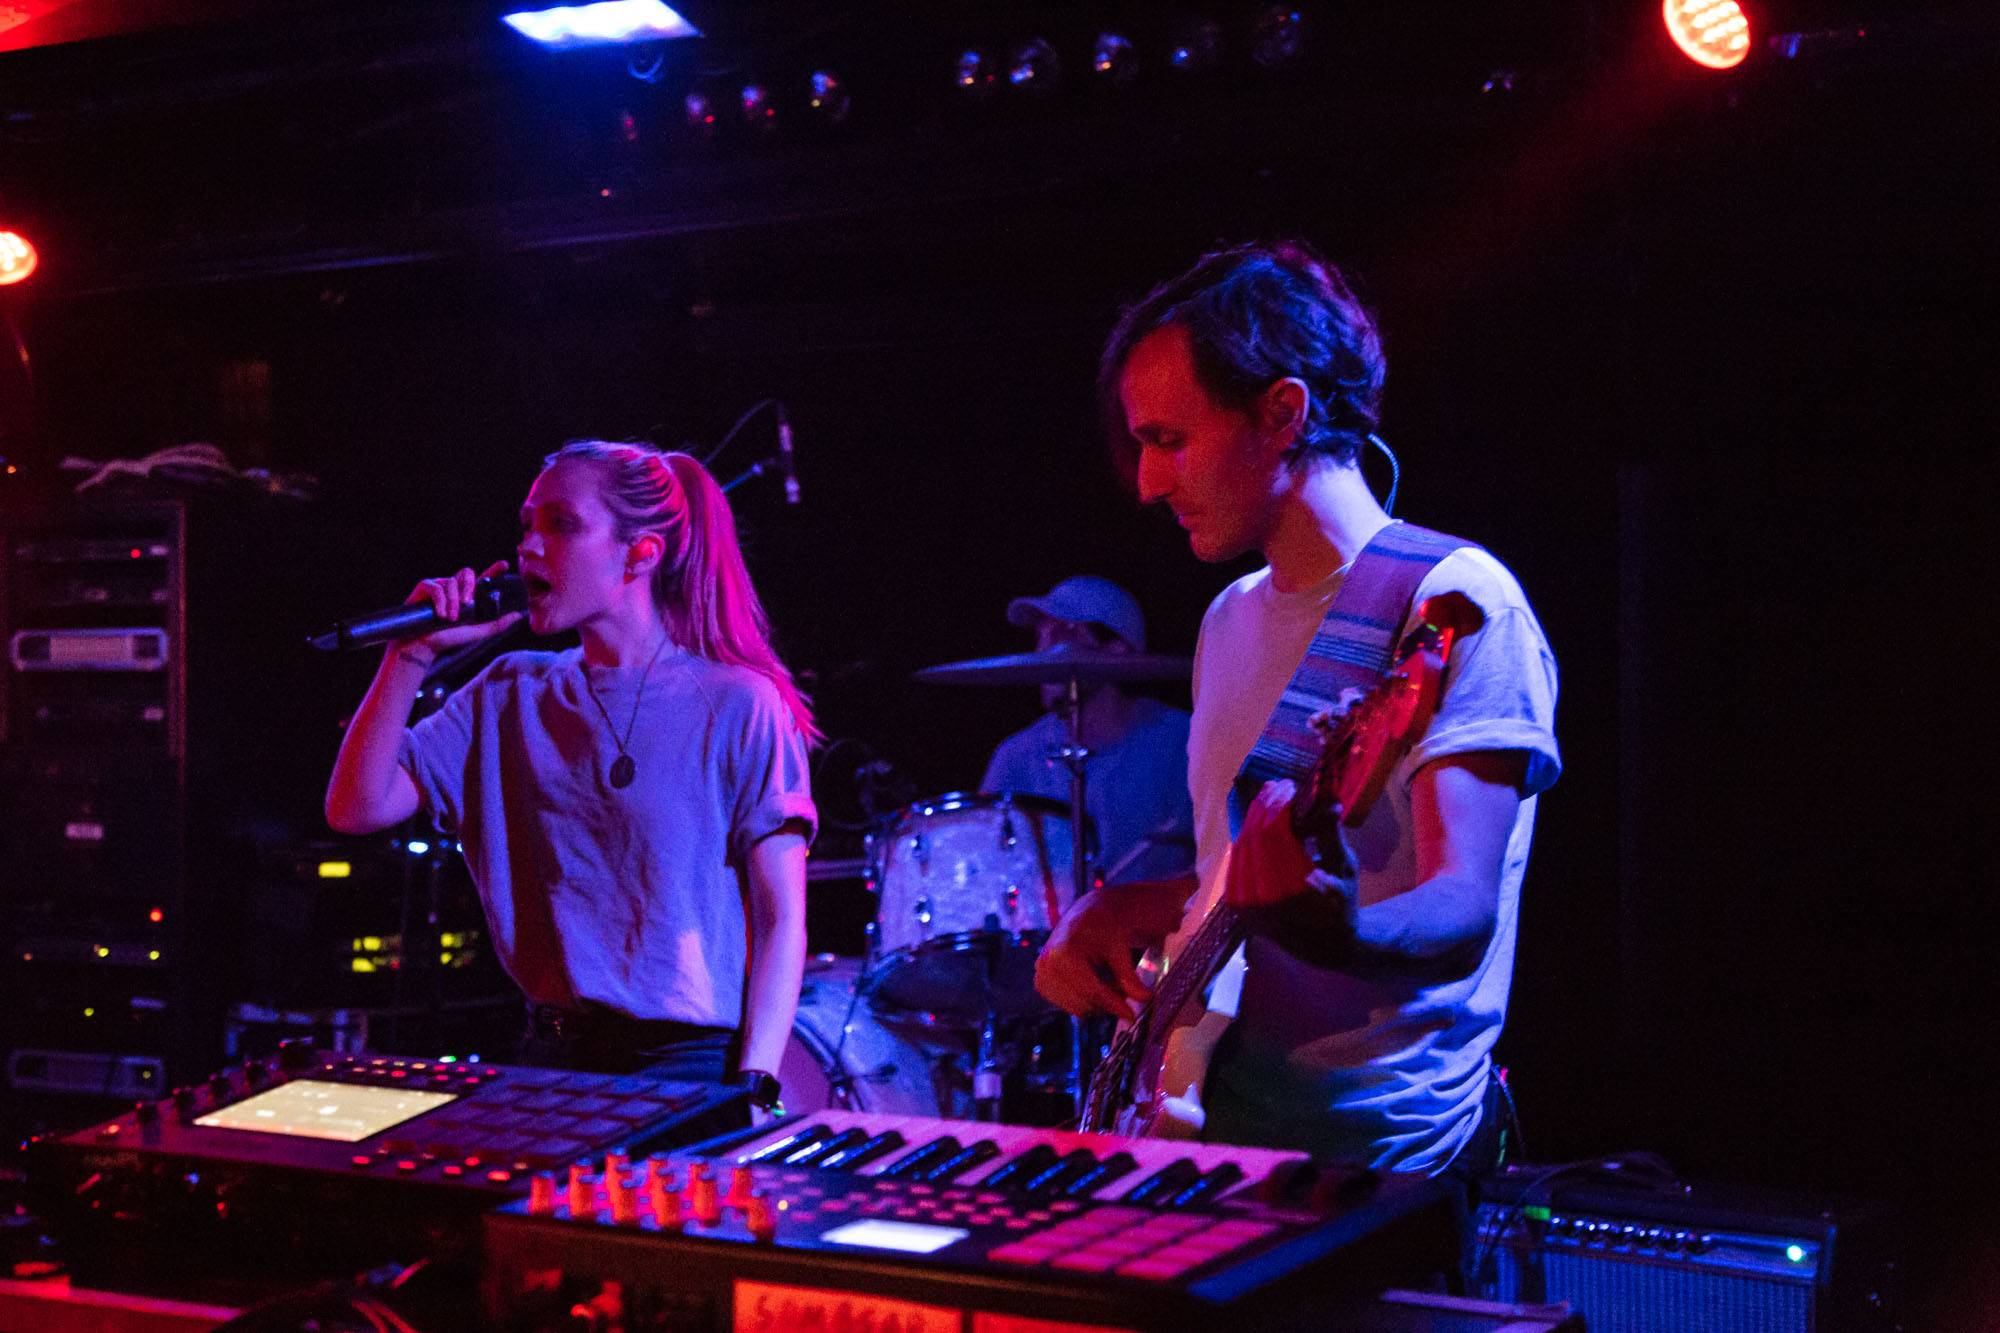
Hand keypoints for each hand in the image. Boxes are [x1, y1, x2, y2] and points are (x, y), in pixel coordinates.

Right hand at [397, 560, 521, 661]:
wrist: (423, 645)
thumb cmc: (448, 639)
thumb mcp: (477, 632)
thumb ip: (498, 624)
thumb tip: (519, 616)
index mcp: (468, 597)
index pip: (483, 580)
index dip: (493, 570)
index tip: (504, 565)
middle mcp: (454, 588)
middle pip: (467, 573)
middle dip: (469, 587)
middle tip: (467, 604)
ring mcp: (439, 586)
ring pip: (451, 582)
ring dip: (452, 602)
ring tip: (450, 619)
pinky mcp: (424, 587)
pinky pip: (435, 587)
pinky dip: (440, 601)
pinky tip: (440, 614)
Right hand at [1035, 881, 1186, 1019]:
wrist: (1088, 915)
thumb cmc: (1106, 926)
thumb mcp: (1120, 947)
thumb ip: (1129, 975)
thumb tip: (1144, 999)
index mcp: (1064, 951)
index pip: (1092, 991)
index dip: (1115, 1006)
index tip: (1132, 1016)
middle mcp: (1047, 963)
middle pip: (1084, 1003)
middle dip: (1108, 1003)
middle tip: (1126, 992)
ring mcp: (1041, 973)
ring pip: (1076, 1008)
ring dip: (1098, 1002)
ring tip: (1113, 983)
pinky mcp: (1041, 982)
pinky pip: (1068, 1005)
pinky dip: (1086, 1000)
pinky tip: (1097, 983)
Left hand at [1227, 778, 1357, 908]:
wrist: (1323, 945)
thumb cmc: (1341, 904)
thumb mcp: (1345, 870)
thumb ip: (1332, 836)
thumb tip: (1330, 802)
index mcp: (1295, 893)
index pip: (1274, 838)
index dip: (1279, 807)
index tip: (1290, 787)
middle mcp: (1265, 902)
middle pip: (1254, 840)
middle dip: (1265, 808)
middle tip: (1279, 786)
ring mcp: (1246, 905)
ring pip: (1241, 848)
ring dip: (1253, 818)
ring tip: (1269, 796)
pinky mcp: (1237, 905)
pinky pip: (1236, 860)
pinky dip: (1246, 836)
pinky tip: (1257, 818)